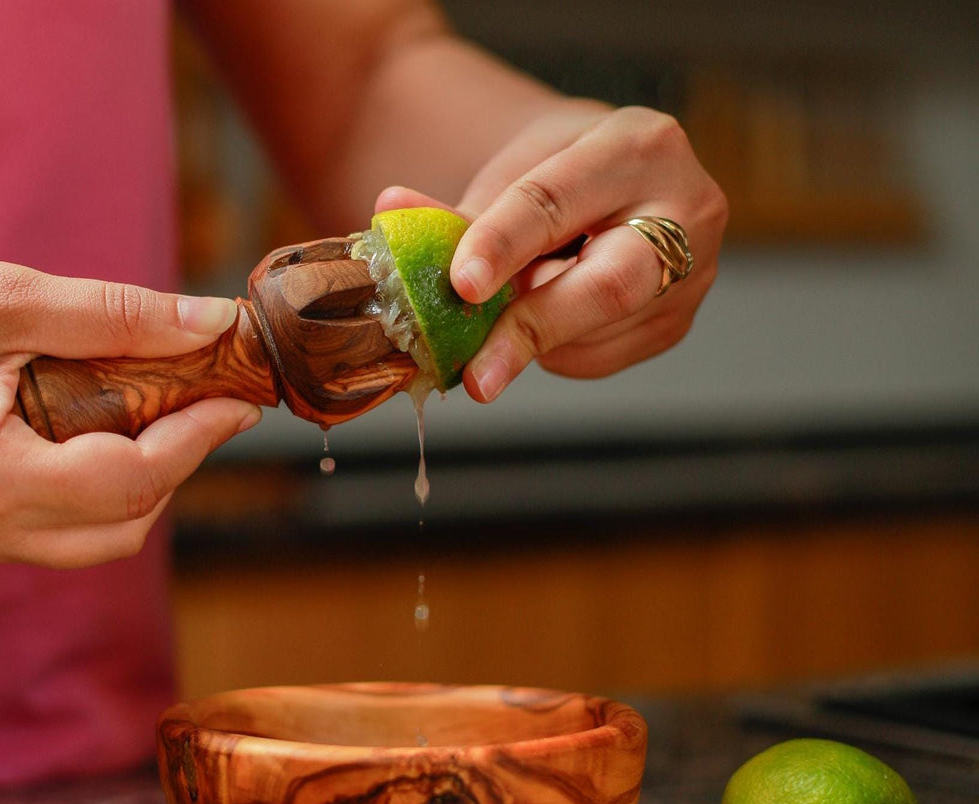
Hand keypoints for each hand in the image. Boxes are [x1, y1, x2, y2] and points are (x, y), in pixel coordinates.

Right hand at [0, 248, 259, 568]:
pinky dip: (95, 492)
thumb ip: (115, 317)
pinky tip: (98, 435)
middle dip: (177, 465)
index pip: (130, 482)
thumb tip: (210, 325)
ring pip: (96, 541)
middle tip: (202, 402)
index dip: (198, 441)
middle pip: (124, 526)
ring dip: (140, 484)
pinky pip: (57, 534)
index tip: (240, 401)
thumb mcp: (0, 299)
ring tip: (155, 414)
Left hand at [376, 104, 727, 401]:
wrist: (618, 186)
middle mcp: (686, 209)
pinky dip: (555, 351)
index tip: (460, 285)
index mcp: (639, 146)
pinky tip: (544, 323)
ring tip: (500, 322)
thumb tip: (391, 214)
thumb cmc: (561, 174)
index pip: (558, 202)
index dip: (504, 245)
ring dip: (534, 340)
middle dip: (532, 328)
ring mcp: (692, 275)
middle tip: (476, 377)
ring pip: (597, 332)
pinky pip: (600, 358)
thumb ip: (460, 211)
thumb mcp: (517, 174)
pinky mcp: (675, 325)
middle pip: (609, 285)